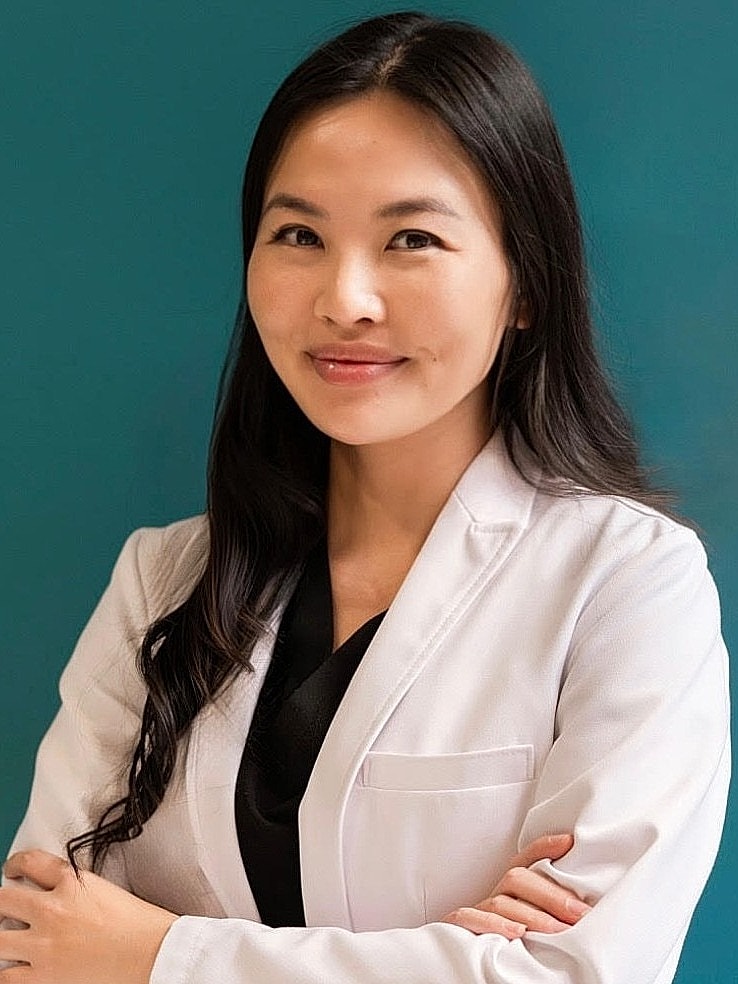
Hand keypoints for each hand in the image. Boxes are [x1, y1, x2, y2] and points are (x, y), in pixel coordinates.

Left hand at [0, 849, 176, 983]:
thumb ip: (76, 887)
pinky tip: (13, 968)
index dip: (15, 864)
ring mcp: (44, 944)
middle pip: (3, 898)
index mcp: (72, 882)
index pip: (30, 862)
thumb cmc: (139, 922)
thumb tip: (57, 892)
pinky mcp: (44, 975)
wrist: (152, 952)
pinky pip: (5, 975)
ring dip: (1, 937)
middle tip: (5, 908)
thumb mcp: (106, 888)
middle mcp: (52, 909)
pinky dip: (6, 971)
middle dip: (2, 902)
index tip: (12, 870)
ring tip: (8, 940)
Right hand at [439, 833, 590, 938]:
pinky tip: (517, 933)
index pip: (525, 861)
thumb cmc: (513, 944)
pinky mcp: (459, 929)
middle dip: (552, 895)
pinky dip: (492, 924)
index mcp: (510, 889)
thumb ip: (550, 908)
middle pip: (516, 879)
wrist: (468, 969)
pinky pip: (468, 918)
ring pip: (499, 902)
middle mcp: (493, 895)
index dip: (544, 847)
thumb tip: (582, 899)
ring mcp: (477, 910)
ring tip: (559, 931)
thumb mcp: (533, 921)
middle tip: (581, 913)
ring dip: (532, 916)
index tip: (569, 842)